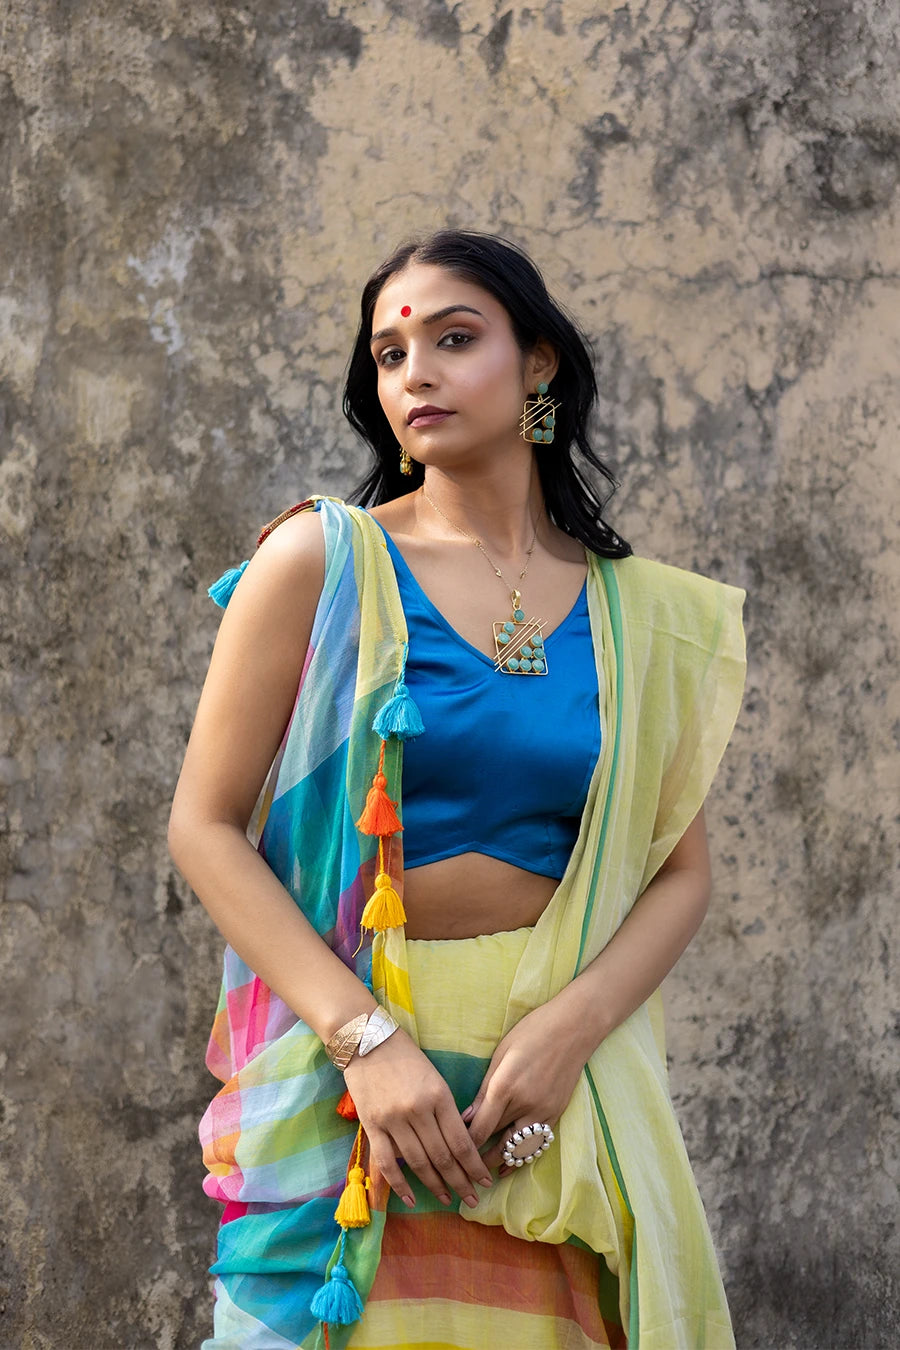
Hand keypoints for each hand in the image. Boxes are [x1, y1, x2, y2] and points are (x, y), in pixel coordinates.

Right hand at [342, 1029, 492, 1209]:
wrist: (365, 1040)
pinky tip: (412, 1200)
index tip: (484, 1181)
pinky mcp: (371, 1125)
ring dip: (435, 1186)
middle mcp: (418, 1110)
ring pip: (418, 1163)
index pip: (461, 1141)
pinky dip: (399, 1185)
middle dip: (460, 1182)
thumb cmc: (405, 1056)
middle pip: (443, 1157)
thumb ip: (445, 1110)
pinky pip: (387, 1163)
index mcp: (439, 1095)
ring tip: (448, 1200)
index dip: (474, 1166)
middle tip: (473, 1200)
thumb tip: (460, 1144)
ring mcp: (393, 1119)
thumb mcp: (434, 1078)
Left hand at [463, 999, 592, 1173]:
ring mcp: (544, 1112)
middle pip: (497, 1143)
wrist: (574, 1028)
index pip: (480, 1129)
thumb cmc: (532, 1032)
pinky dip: (521, 1154)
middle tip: (462, 1170)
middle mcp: (525, 1105)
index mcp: (505, 1087)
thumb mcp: (500, 1055)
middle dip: (479, 1160)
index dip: (464, 1146)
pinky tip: (509, 1163)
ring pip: (518, 1149)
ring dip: (501, 1163)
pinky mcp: (557, 1114)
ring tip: (483, 1174)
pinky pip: (536, 1143)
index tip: (451, 1155)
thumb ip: (484, 1090)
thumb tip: (465, 1117)